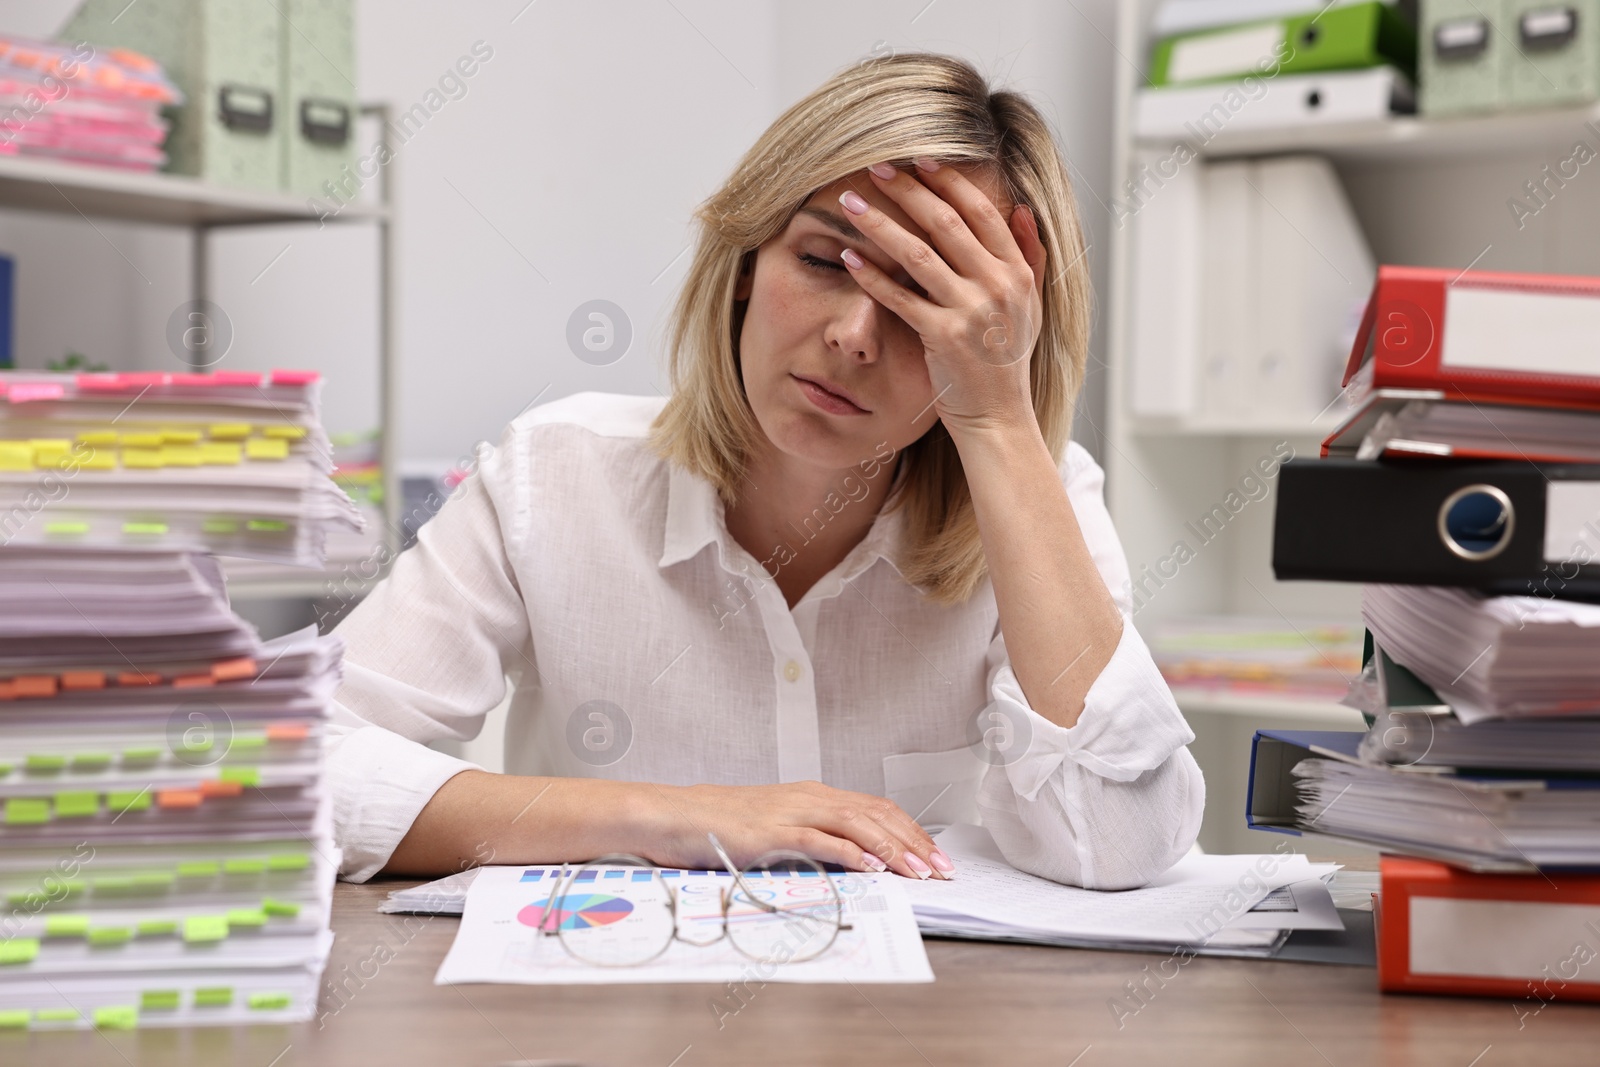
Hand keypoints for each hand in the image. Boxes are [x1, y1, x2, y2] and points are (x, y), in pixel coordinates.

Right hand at [642, 781, 954, 879]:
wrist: (674, 816)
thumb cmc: (723, 827)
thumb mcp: (778, 830)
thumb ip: (814, 840)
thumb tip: (856, 863)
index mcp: (813, 795)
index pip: (876, 808)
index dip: (910, 831)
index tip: (935, 856)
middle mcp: (808, 797)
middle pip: (875, 813)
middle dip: (914, 842)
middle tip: (941, 869)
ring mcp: (790, 812)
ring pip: (856, 823)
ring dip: (891, 848)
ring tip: (917, 872)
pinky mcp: (770, 832)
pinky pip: (818, 839)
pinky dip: (848, 851)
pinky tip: (869, 866)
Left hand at [838, 159, 1046, 435]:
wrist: (999, 418)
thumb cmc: (1006, 362)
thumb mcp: (1030, 306)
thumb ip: (1029, 256)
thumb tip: (1020, 208)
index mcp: (1017, 273)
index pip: (981, 212)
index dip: (950, 181)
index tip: (920, 159)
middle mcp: (997, 287)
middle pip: (946, 223)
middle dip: (907, 190)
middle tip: (875, 167)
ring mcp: (971, 312)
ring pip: (918, 254)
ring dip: (880, 224)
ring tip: (849, 203)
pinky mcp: (943, 338)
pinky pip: (900, 298)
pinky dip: (872, 276)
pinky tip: (848, 257)